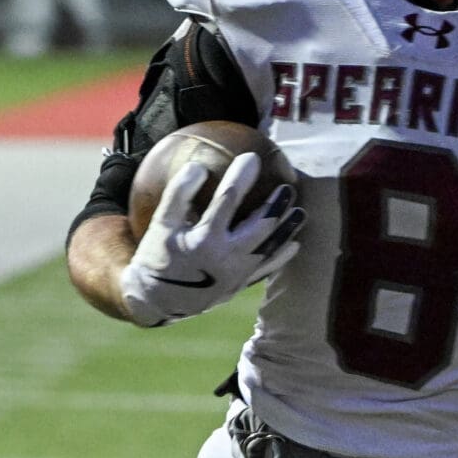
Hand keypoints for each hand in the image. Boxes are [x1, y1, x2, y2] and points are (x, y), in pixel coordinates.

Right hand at [117, 153, 303, 327]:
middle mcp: (225, 258)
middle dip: (277, 205)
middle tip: (288, 187)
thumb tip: (198, 166)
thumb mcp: (160, 224)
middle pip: (260, 226)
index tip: (252, 157)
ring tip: (300, 212)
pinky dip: (281, 257)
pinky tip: (294, 244)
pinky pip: (266, 270)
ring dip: (287, 229)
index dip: (241, 176)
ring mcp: (236, 274)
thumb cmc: (157, 256)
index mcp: (204, 239)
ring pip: (269, 249)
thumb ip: (178, 194)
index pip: (228, 200)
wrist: (157, 300)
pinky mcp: (239, 286)